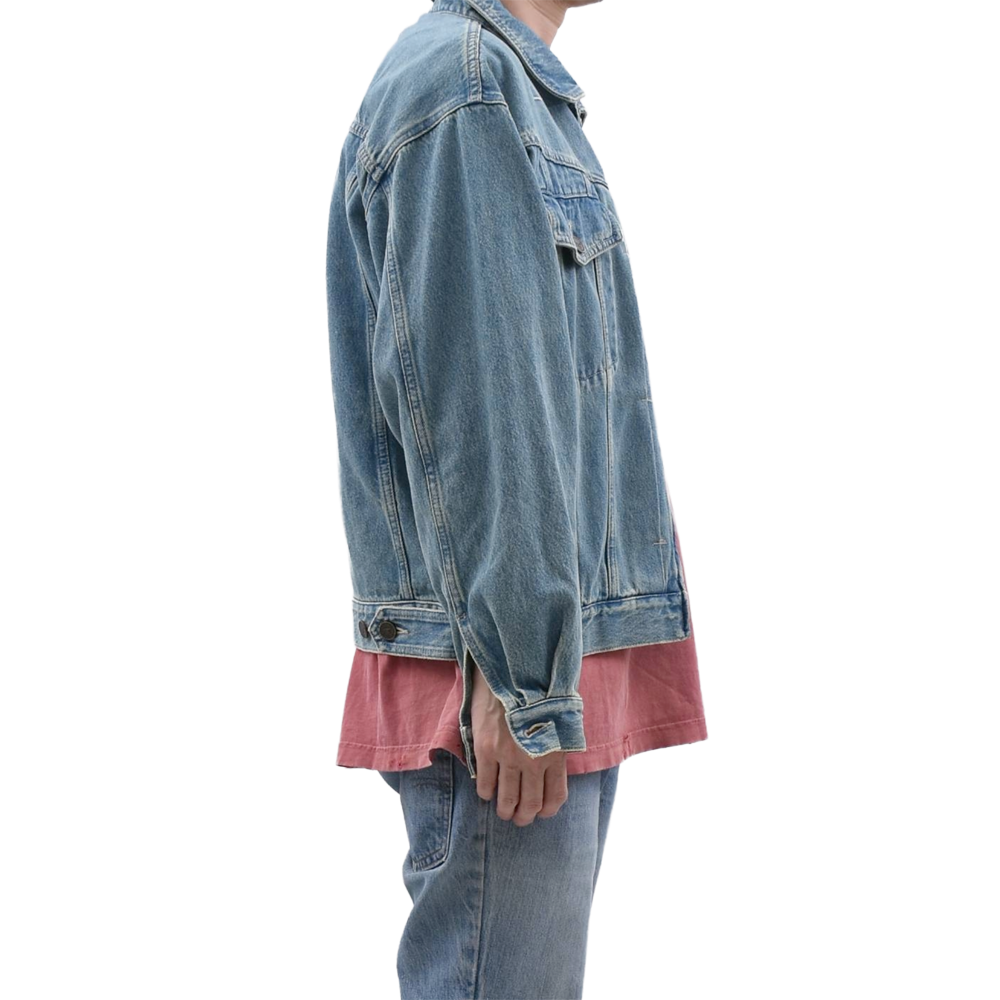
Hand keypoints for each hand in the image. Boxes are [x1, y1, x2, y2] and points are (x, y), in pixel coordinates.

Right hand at [470, 658, 568, 825]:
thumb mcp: (561, 719)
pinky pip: (485, 782)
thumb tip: (556, 764)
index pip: (555, 796)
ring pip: (506, 798)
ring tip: (503, 811)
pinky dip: (485, 792)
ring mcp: (509, 756)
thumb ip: (558, 744)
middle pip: (530, 803)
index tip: (541, 812)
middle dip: (524, 817)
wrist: (514, 672)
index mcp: (556, 753)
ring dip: (505, 809)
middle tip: (519, 819)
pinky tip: (487, 792)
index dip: (547, 810)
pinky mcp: (487, 749)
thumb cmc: (540, 692)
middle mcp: (534, 760)